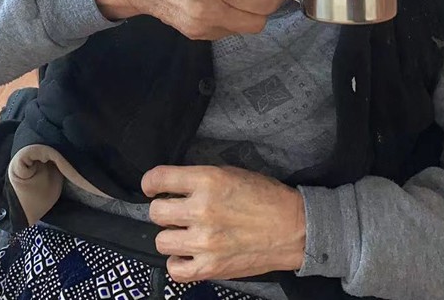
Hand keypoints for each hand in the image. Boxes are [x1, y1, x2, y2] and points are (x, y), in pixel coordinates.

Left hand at [143, 165, 305, 281]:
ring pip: (161, 240)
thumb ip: (201, 179)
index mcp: (208, 180)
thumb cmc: (265, 197)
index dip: (150, 182)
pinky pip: (174, 269)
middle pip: (156, 212)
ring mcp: (204, 241)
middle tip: (177, 212)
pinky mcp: (210, 267)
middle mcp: (202, 210)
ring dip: (172, 236)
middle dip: (164, 210)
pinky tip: (189, 254)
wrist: (293, 228)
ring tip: (187, 233)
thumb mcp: (232, 173)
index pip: (159, 178)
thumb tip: (174, 187)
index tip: (152, 187)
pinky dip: (178, 262)